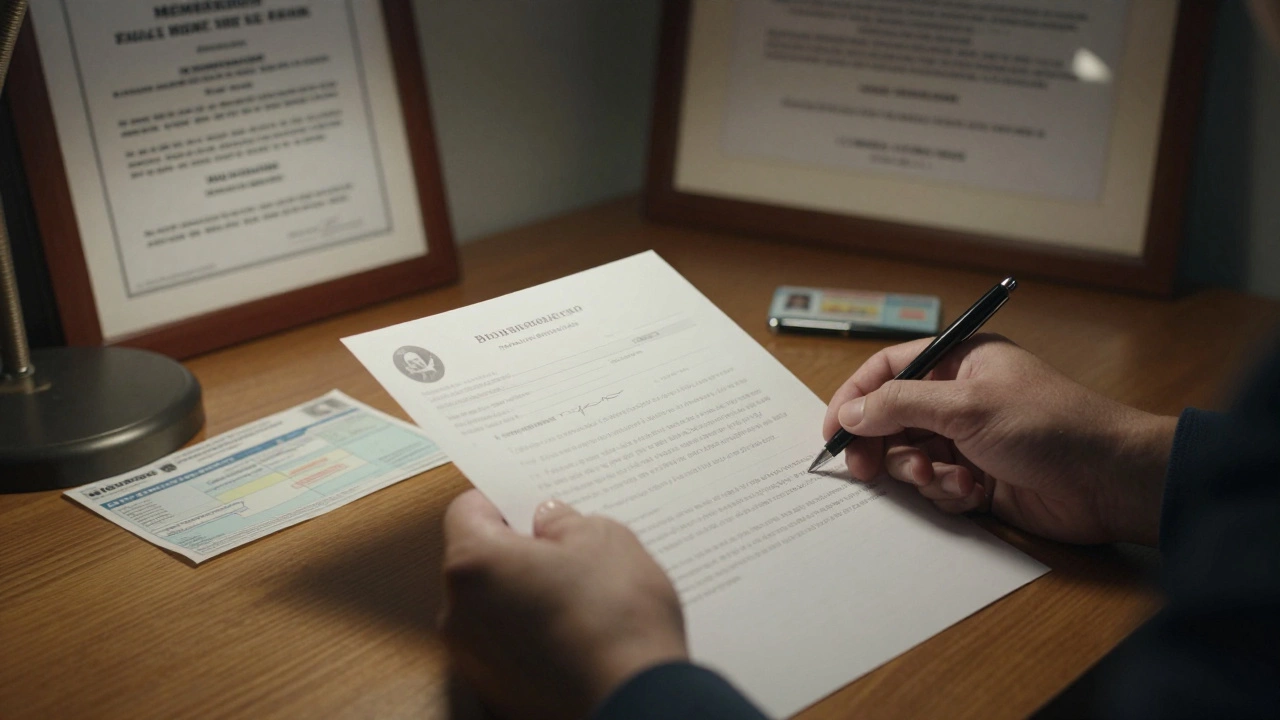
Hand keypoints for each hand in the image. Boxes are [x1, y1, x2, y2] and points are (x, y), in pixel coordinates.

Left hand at [439, 490, 687, 719]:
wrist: (635, 702)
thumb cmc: (616, 618)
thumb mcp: (604, 539)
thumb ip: (565, 522)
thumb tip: (549, 522)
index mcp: (474, 564)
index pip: (467, 510)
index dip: (505, 503)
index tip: (536, 508)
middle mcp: (459, 614)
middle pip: (479, 563)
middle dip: (519, 552)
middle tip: (570, 551)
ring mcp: (475, 660)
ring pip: (495, 607)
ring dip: (528, 596)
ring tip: (583, 598)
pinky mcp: (498, 693)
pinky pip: (510, 647)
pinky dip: (536, 636)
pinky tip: (580, 634)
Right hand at [823, 334, 1177, 545]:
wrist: (1108, 481)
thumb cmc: (1047, 425)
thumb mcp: (966, 405)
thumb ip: (900, 404)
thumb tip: (850, 411)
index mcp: (959, 362)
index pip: (889, 370)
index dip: (856, 398)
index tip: (832, 431)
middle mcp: (959, 398)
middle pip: (893, 419)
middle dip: (883, 446)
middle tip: (867, 470)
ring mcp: (968, 441)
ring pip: (911, 458)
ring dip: (921, 474)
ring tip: (949, 481)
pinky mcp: (978, 482)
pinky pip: (937, 488)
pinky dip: (947, 494)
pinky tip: (974, 494)